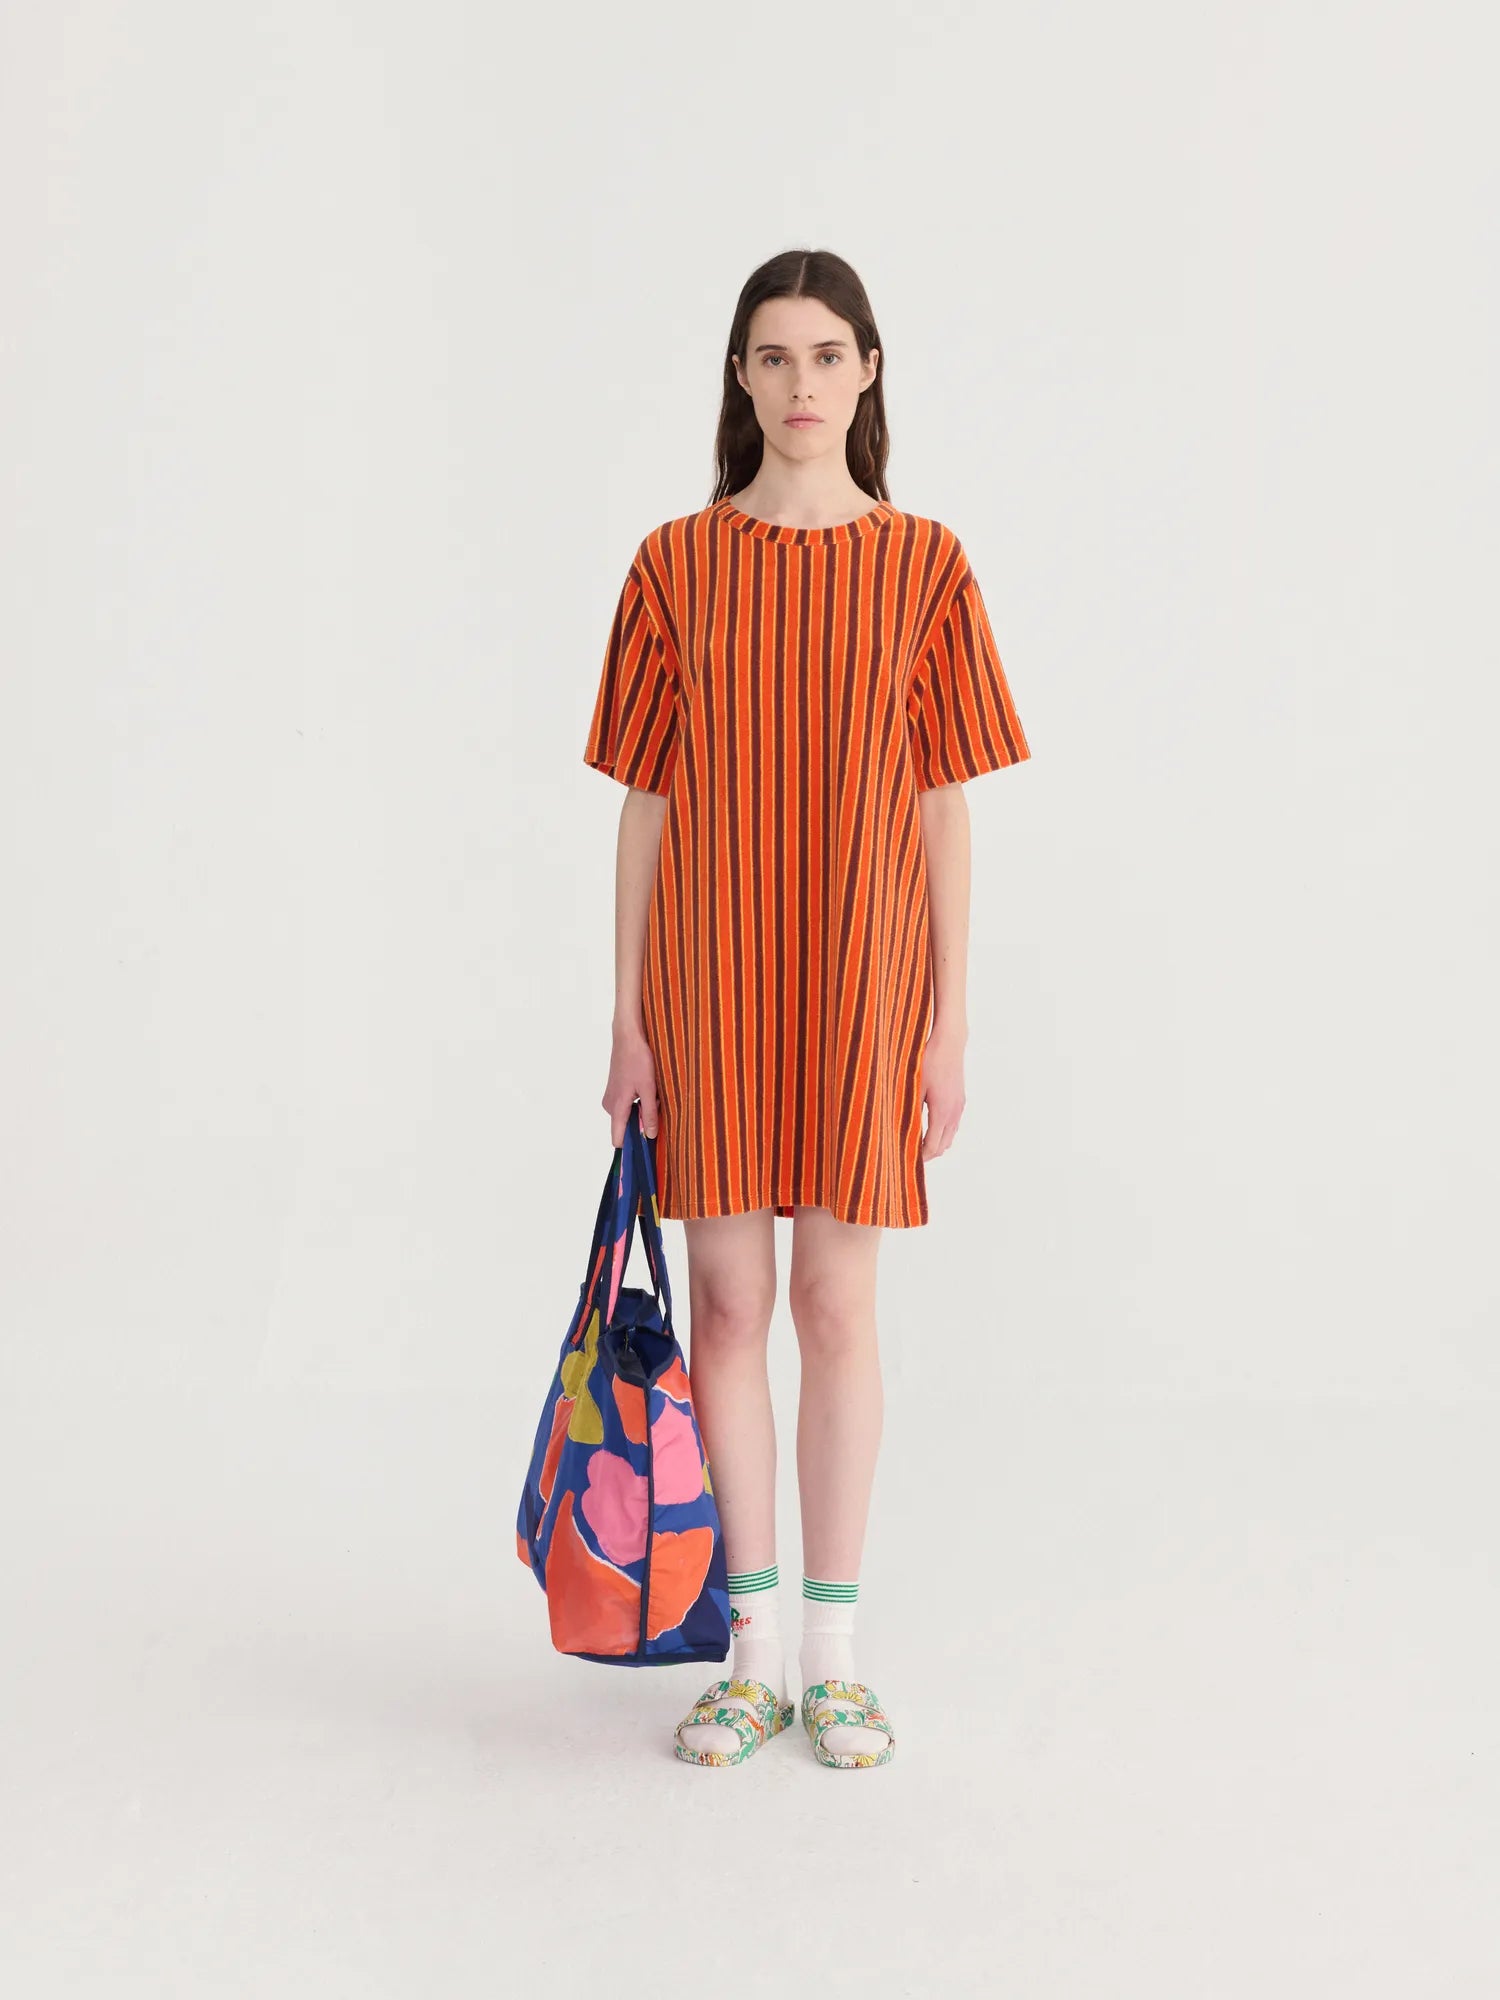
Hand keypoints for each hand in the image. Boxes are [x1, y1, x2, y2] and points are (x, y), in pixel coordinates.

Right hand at [604, 1025, 659, 1145]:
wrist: (628, 1037)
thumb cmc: (638, 1060)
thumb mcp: (649, 1088)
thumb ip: (649, 1113)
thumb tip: (649, 1135)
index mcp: (616, 1108)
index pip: (617, 1139)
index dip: (631, 1146)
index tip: (644, 1151)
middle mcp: (610, 1105)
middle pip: (627, 1126)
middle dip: (643, 1120)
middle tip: (656, 1104)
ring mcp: (611, 1097)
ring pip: (629, 1114)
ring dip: (642, 1108)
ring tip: (652, 1092)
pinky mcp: (615, 1090)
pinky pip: (628, 1104)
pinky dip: (638, 1099)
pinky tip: (646, 1086)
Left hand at [919, 1023, 966, 1164]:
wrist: (949, 1042)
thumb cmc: (928, 1060)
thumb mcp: (912, 1085)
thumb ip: (907, 1109)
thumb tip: (895, 1128)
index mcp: (941, 1112)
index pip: (932, 1147)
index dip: (920, 1158)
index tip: (906, 1160)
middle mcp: (954, 1113)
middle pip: (943, 1146)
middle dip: (927, 1153)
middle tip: (909, 1154)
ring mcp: (959, 1107)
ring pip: (950, 1136)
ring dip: (936, 1142)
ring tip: (916, 1142)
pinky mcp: (960, 1100)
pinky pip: (953, 1125)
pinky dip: (942, 1132)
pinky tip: (927, 1125)